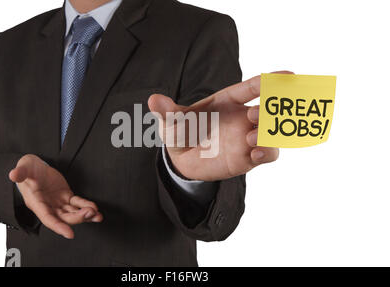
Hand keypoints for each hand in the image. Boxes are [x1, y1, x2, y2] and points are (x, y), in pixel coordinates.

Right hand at [9, 154, 102, 238]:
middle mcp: (48, 206)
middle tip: (90, 213)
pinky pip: (77, 203)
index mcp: (36, 203)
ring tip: (97, 215)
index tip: (69, 234)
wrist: (35, 167)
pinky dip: (86, 206)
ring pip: (72, 213)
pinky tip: (95, 209)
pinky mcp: (66, 196)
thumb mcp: (24, 167)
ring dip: (85, 215)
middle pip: (64, 217)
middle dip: (77, 218)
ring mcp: (58, 203)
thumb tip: (13, 174)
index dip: (58, 227)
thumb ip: (20, 172)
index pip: (48, 218)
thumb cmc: (28, 169)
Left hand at [148, 71, 292, 180]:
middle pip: (269, 108)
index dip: (269, 81)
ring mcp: (247, 136)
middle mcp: (242, 117)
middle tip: (253, 114)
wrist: (181, 159)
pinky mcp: (248, 156)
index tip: (287, 76)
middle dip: (269, 108)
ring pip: (273, 132)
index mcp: (227, 101)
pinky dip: (267, 153)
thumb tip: (153, 100)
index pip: (251, 88)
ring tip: (249, 138)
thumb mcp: (172, 121)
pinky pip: (268, 154)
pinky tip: (254, 155)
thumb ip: (168, 112)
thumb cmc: (180, 131)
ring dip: (269, 133)